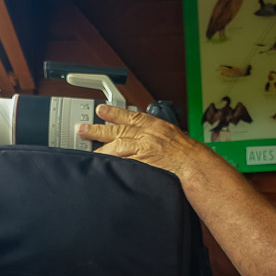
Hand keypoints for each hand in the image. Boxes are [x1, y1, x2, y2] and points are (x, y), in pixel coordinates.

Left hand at [76, 104, 221, 183]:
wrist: (195, 166)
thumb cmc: (187, 153)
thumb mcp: (171, 135)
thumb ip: (155, 133)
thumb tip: (143, 133)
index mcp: (154, 126)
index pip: (130, 116)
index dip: (113, 112)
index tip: (100, 109)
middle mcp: (147, 135)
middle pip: (118, 130)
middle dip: (97, 129)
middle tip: (81, 129)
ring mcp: (144, 149)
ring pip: (117, 146)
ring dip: (101, 149)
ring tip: (88, 152)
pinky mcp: (143, 164)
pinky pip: (124, 163)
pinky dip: (113, 164)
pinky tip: (102, 165)